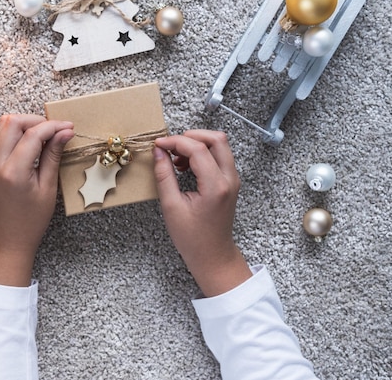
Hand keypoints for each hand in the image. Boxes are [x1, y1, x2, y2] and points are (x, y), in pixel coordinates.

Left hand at [0, 114, 73, 286]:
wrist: (9, 236)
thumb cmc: (31, 219)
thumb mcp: (48, 187)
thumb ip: (53, 156)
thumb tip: (65, 133)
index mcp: (14, 171)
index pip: (32, 134)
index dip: (53, 127)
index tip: (69, 128)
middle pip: (13, 122)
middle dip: (37, 120)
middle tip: (57, 130)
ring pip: (4, 124)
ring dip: (26, 123)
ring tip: (46, 134)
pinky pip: (1, 135)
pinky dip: (18, 131)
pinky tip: (34, 140)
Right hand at [153, 130, 251, 296]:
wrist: (213, 255)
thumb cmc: (192, 238)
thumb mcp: (171, 206)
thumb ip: (164, 175)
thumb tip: (158, 152)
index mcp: (215, 186)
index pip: (198, 149)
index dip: (175, 141)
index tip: (158, 145)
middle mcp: (229, 179)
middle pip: (216, 139)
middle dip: (190, 136)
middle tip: (170, 146)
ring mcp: (232, 180)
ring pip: (219, 145)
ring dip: (197, 144)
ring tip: (177, 159)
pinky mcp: (230, 182)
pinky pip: (219, 156)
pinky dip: (202, 153)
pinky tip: (185, 166)